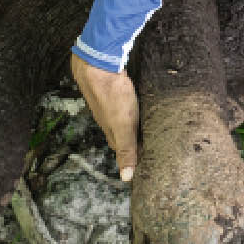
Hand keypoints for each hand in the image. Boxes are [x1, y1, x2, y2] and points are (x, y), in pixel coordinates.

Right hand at [70, 54, 139, 181]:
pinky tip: (136, 103)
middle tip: (147, 143)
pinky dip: (129, 106)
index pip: (121, 148)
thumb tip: (126, 177)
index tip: (144, 160)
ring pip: (120, 116)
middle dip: (131, 139)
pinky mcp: (112, 86)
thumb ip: (126, 149)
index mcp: (110, 129)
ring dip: (129, 122)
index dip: (131, 154)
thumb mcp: (123, 126)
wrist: (97, 65)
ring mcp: (108, 101)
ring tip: (143, 126)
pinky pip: (121, 101)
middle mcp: (107, 117)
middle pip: (119, 132)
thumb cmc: (112, 96)